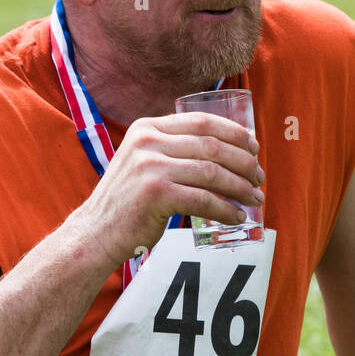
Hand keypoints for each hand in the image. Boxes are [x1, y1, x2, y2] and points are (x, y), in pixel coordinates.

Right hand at [76, 112, 264, 271]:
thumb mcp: (141, 163)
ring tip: (255, 198)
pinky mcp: (156, 195)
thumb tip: (219, 151)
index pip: (202, 121)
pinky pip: (204, 200)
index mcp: (146, 128)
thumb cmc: (125, 203)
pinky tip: (236, 217)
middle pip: (212, 146)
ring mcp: (150, 167)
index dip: (235, 133)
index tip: (254, 147)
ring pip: (212, 172)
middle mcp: (148, 142)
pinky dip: (226, 210)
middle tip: (259, 178)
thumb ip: (168, 150)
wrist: (95, 233)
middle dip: (244, 162)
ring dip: (240, 187)